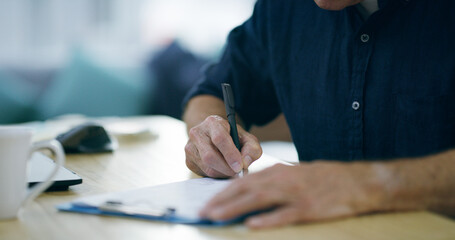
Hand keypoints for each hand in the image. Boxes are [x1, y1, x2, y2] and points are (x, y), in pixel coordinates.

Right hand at [185, 115, 261, 177]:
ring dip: (223, 174)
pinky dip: (217, 176)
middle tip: (238, 173)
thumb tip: (245, 162)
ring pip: (207, 167)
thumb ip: (252, 148)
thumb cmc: (232, 137)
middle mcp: (197, 133)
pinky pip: (204, 173)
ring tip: (233, 171)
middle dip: (227, 168)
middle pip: (210, 156)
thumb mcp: (246, 138)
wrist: (213, 136)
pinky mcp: (188, 161)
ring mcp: (190, 147)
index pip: (219, 138)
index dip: (230, 154)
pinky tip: (223, 170)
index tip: (240, 166)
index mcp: (212, 122)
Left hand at [200, 162, 381, 228]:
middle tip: (203, 211)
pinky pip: (285, 214)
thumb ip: (274, 182)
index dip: (224, 192)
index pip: (245, 181)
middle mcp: (284, 180)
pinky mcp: (309, 209)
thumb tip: (250, 192)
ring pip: (259, 199)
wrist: (357, 182)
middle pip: (246, 189)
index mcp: (279, 172)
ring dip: (235, 208)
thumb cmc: (325, 178)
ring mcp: (296, 194)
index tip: (208, 201)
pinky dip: (267, 219)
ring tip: (217, 216)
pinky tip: (252, 224)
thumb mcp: (296, 174)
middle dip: (222, 200)